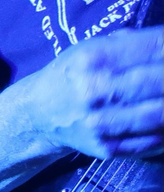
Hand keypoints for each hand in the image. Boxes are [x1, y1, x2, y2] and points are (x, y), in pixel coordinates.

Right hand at [26, 25, 162, 158]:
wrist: (39, 114)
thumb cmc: (73, 74)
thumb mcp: (93, 48)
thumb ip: (134, 43)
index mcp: (93, 58)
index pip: (154, 48)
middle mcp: (95, 91)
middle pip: (159, 81)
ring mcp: (101, 123)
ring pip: (160, 115)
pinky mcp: (107, 147)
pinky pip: (153, 140)